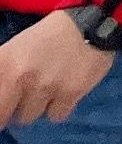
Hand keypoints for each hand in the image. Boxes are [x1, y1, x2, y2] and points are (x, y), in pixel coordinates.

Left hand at [0, 12, 114, 128]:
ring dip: (36, 107)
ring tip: (46, 90)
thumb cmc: (48, 37)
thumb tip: (2, 92)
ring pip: (29, 117)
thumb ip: (3, 71)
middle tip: (21, 100)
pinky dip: (59, 108)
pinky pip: (55, 116)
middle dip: (12, 110)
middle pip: (5, 116)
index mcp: (4, 64)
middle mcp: (21, 77)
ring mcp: (46, 87)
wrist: (91, 27)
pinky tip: (63, 92)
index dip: (0, 108)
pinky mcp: (70, 94)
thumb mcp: (14, 48)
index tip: (5, 106)